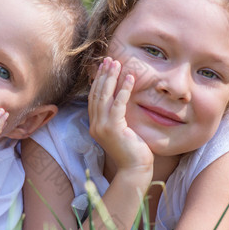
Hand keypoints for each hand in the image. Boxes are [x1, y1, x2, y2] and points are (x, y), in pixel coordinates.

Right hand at [88, 57, 152, 173]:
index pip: (94, 98)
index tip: (104, 66)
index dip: (98, 81)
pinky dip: (123, 90)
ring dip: (111, 78)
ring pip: (104, 97)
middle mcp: (95, 125)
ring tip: (117, 64)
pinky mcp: (113, 129)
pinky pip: (118, 105)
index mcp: (95, 125)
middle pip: (97, 94)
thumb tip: (120, 100)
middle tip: (109, 60)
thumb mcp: (122, 130)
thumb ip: (118, 117)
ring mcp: (102, 128)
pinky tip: (130, 78)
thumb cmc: (132, 151)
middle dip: (103, 75)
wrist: (135, 169)